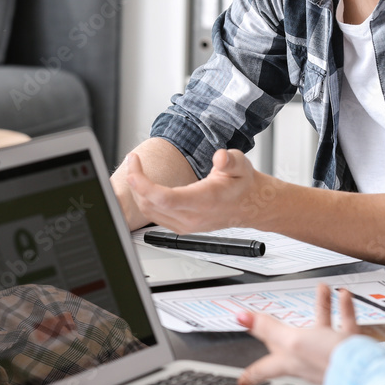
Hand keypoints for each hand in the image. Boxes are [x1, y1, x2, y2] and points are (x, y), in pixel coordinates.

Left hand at [126, 149, 267, 232]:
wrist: (251, 205)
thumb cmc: (243, 184)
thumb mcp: (241, 164)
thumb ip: (231, 160)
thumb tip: (221, 157)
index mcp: (205, 200)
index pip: (164, 198)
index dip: (143, 182)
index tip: (135, 162)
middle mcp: (193, 217)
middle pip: (150, 205)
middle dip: (135, 182)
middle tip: (133, 160)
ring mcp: (186, 225)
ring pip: (149, 212)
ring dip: (137, 191)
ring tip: (136, 170)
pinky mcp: (181, 227)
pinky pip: (154, 216)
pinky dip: (145, 200)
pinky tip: (145, 185)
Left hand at [237, 284, 358, 384]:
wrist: (361, 371)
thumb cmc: (327, 361)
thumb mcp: (291, 341)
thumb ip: (267, 328)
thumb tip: (241, 318)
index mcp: (289, 361)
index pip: (264, 368)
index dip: (251, 373)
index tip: (242, 380)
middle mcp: (308, 358)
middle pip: (289, 343)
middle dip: (281, 330)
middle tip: (272, 319)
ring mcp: (329, 352)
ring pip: (321, 326)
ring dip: (321, 306)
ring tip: (322, 289)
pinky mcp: (348, 345)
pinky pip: (345, 323)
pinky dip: (344, 308)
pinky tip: (343, 295)